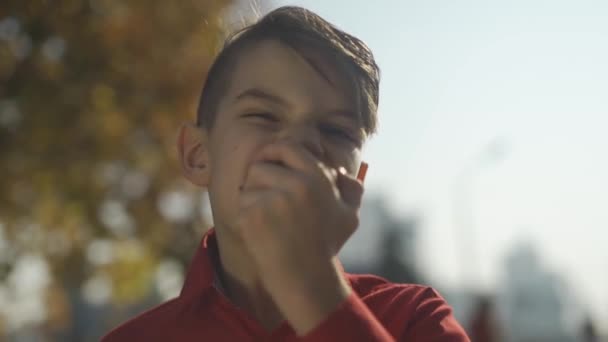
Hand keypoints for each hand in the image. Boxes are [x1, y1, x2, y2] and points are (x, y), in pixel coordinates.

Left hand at [234, 141, 363, 333]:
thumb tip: (339, 171)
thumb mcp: (349, 216)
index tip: (268, 161)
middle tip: (265, 195)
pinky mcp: (253, 216)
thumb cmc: (325, 246)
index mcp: (318, 178)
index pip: (286, 147)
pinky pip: (241, 203)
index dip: (273, 151)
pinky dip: (246, 215)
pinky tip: (261, 231)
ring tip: (267, 217)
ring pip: (249, 182)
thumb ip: (351, 189)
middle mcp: (296, 185)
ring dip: (252, 196)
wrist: (305, 278)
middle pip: (261, 164)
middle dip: (260, 177)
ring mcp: (273, 200)